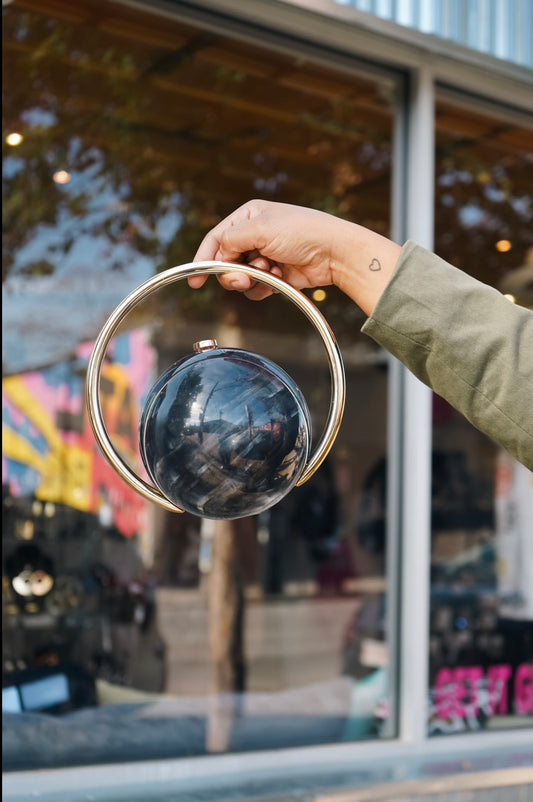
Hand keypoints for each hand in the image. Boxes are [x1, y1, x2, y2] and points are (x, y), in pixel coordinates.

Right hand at [190, 199, 400, 314]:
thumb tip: (219, 256)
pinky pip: (256, 289)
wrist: (334, 252)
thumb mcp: (260, 228)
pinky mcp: (275, 276)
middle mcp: (254, 236)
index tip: (195, 280)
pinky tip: (279, 279)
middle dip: (232, 272)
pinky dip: (264, 288)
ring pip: (240, 278)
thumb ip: (231, 240)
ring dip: (251, 279)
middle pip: (226, 262)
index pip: (216, 239)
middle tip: (244, 278)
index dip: (203, 259)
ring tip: (269, 273)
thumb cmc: (302, 232)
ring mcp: (264, 257)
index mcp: (248, 217)